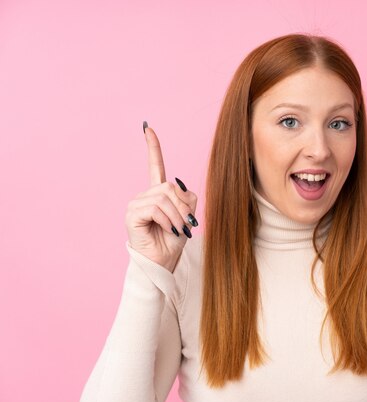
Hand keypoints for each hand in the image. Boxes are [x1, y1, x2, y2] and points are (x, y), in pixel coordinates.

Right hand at [125, 122, 198, 272]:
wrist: (162, 262)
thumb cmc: (173, 241)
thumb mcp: (187, 216)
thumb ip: (187, 198)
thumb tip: (178, 185)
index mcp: (158, 194)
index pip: (155, 166)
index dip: (153, 147)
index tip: (148, 128)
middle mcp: (145, 196)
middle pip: (170, 186)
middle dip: (183, 206)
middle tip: (185, 224)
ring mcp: (136, 203)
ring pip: (164, 197)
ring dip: (177, 216)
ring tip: (176, 229)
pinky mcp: (132, 213)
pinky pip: (156, 208)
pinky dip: (167, 219)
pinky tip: (166, 229)